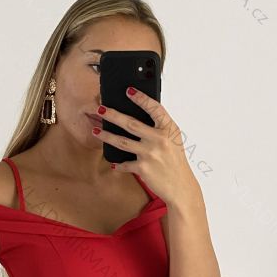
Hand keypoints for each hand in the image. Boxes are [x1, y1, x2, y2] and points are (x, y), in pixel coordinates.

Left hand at [94, 87, 201, 210]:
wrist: (180, 186)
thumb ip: (160, 128)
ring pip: (122, 142)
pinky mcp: (143, 168)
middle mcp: (159, 139)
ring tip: (96, 131)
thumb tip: (140, 114)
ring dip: (106, 136)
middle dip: (113, 115)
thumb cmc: (175, 161)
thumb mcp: (173, 140)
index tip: (129, 90)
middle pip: (131, 124)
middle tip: (100, 109)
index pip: (154, 108)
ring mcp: (150, 154)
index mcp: (169, 129)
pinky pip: (125, 163)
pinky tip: (113, 162)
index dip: (141, 98)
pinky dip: (118, 164)